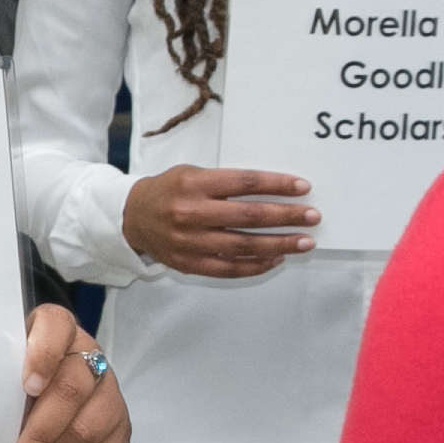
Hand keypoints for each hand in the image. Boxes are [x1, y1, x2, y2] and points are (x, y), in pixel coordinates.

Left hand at [2, 307, 125, 442]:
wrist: (37, 435)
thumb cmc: (11, 402)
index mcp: (55, 335)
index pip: (56, 325)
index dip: (44, 355)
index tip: (28, 386)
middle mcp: (88, 358)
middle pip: (73, 387)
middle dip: (42, 430)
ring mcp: (110, 394)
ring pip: (90, 427)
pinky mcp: (121, 430)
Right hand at [121, 164, 317, 276]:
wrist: (131, 217)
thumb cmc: (168, 191)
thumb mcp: (192, 174)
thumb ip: (226, 182)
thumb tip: (272, 192)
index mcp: (194, 184)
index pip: (245, 183)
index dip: (277, 185)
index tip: (302, 188)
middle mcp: (192, 213)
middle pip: (249, 216)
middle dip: (286, 217)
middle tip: (312, 216)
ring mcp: (190, 241)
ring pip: (244, 246)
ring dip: (279, 244)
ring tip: (304, 242)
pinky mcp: (189, 263)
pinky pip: (229, 268)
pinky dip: (256, 265)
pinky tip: (276, 259)